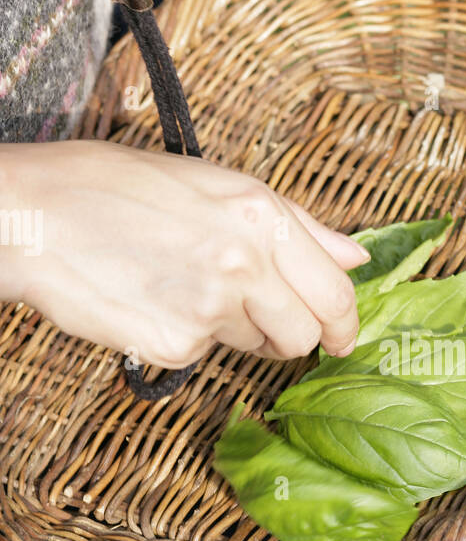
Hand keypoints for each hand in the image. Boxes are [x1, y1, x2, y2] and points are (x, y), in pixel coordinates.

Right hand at [0, 141, 367, 368]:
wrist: (34, 215)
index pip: (335, 292)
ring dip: (234, 330)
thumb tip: (356, 256)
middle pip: (305, 335)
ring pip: (254, 347)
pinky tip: (151, 300)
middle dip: (292, 338)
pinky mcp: (174, 346)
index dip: (345, 323)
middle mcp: (245, 263)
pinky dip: (184, 338)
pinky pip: (201, 356)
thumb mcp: (215, 184)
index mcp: (260, 214)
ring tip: (184, 286)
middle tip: (262, 323)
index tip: (341, 336)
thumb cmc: (115, 189)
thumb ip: (295, 224)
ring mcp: (210, 309)